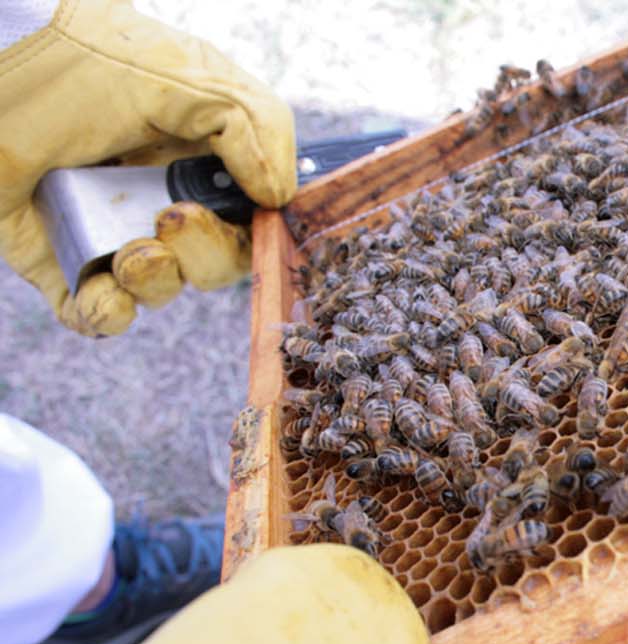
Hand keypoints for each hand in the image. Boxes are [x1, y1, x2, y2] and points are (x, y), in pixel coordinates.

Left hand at [0, 0, 294, 335]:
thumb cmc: (85, 60)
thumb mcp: (192, 78)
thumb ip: (255, 127)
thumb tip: (280, 197)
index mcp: (198, 159)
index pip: (251, 216)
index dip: (258, 231)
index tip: (255, 223)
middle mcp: (158, 198)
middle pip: (216, 262)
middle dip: (206, 255)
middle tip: (173, 221)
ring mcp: (110, 232)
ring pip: (161, 290)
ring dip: (155, 281)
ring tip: (128, 251)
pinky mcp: (62, 259)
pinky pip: (99, 313)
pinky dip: (108, 314)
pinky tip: (103, 289)